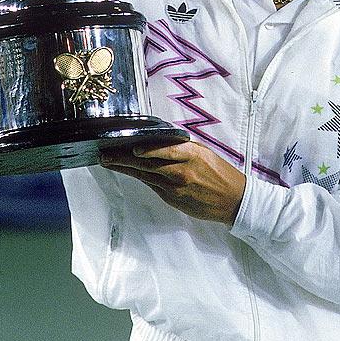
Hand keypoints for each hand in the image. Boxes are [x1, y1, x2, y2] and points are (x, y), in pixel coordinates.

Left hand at [99, 141, 245, 225]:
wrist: (233, 200)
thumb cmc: (220, 173)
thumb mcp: (204, 153)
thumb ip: (182, 147)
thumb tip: (158, 140)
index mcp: (192, 155)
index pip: (165, 150)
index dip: (148, 149)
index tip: (130, 146)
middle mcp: (182, 171)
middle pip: (149, 164)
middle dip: (124, 159)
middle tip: (106, 155)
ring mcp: (176, 188)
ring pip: (146, 176)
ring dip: (125, 169)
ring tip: (109, 162)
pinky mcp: (173, 199)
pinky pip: (153, 186)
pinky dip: (140, 178)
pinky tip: (128, 172)